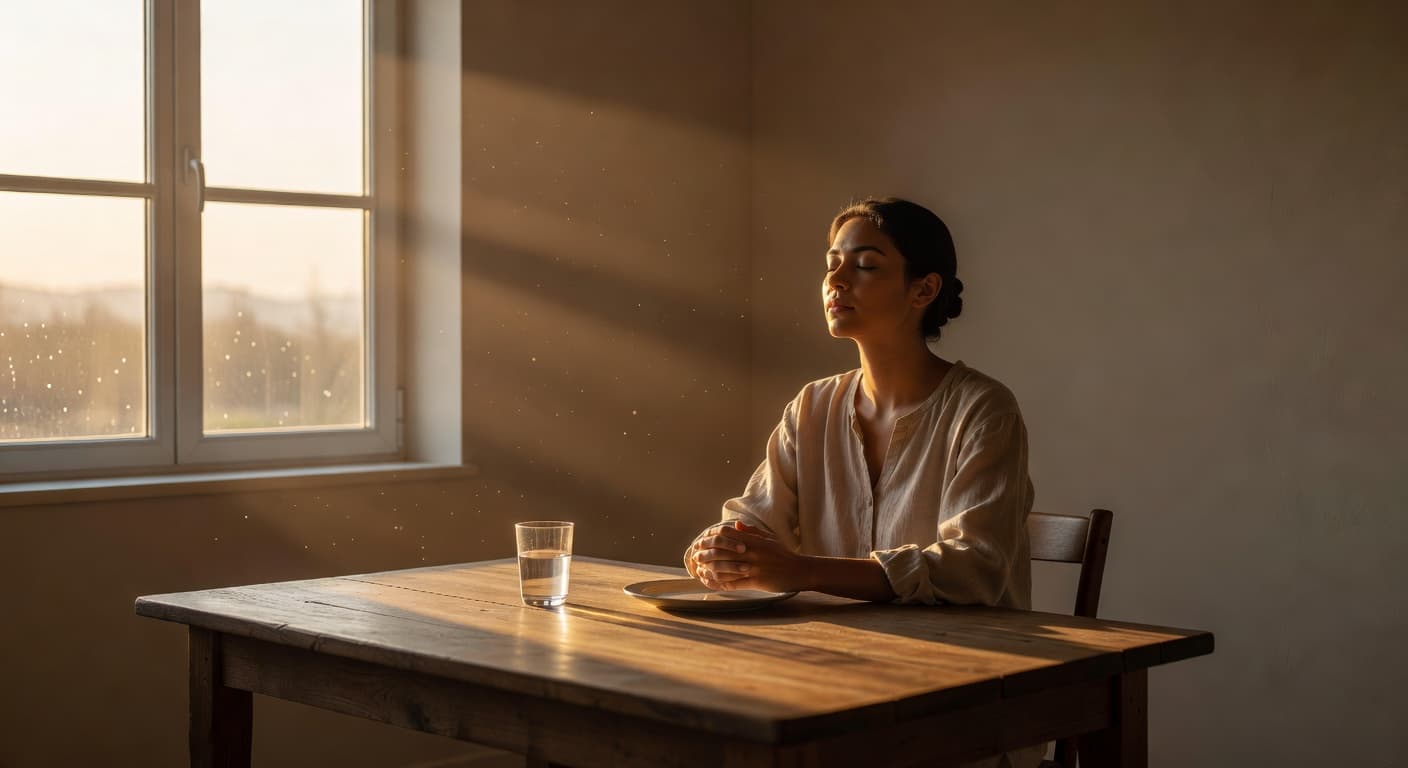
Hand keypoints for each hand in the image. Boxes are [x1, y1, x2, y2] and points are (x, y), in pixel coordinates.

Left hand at [686, 521, 808, 592]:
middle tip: (695, 557)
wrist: (800, 570)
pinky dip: (721, 584)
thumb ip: (753, 532)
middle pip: (724, 551)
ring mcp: (755, 568)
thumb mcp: (770, 539)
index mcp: (755, 541)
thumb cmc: (784, 554)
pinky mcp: (757, 582)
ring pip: (726, 568)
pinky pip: (735, 583)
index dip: (713, 537)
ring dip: (710, 570)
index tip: (703, 541)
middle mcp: (753, 553)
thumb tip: (738, 526)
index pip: (729, 535)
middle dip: (707, 554)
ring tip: (700, 571)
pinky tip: (712, 584)